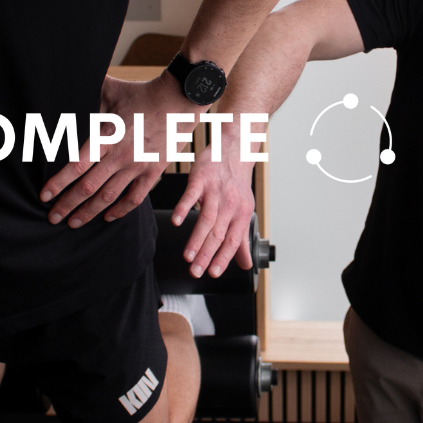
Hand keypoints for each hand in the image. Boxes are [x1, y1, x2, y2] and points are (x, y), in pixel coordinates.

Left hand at [39, 72, 181, 227]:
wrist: (178, 101)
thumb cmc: (142, 94)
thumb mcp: (111, 90)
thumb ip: (87, 93)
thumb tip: (66, 85)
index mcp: (107, 135)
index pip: (77, 165)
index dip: (58, 182)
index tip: (44, 195)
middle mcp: (121, 154)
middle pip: (88, 187)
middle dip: (67, 205)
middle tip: (52, 217)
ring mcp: (138, 166)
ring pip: (108, 197)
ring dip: (88, 212)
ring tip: (73, 223)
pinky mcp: (153, 172)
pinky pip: (134, 198)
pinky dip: (119, 211)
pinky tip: (107, 217)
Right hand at [171, 138, 255, 279]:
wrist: (234, 149)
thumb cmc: (236, 183)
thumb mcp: (243, 211)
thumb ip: (241, 240)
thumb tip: (245, 264)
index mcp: (241, 214)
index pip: (232, 241)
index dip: (223, 258)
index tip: (213, 273)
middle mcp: (230, 204)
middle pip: (218, 234)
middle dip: (206, 255)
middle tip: (195, 272)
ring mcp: (215, 191)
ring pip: (207, 219)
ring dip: (196, 239)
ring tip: (188, 256)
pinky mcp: (201, 179)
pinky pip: (192, 195)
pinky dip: (184, 208)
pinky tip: (176, 221)